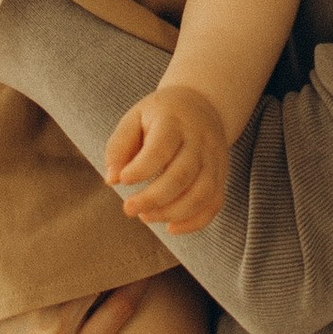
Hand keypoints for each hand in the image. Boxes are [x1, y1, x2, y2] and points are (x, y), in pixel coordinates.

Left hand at [105, 84, 230, 233]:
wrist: (201, 105)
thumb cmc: (159, 116)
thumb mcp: (134, 119)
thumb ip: (119, 147)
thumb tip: (112, 180)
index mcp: (174, 122)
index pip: (161, 149)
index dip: (141, 169)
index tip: (122, 180)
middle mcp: (199, 141)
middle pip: (182, 176)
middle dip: (153, 198)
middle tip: (128, 208)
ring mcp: (214, 160)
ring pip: (201, 194)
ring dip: (172, 213)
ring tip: (146, 216)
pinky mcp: (221, 176)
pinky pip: (214, 204)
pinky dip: (195, 222)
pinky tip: (171, 228)